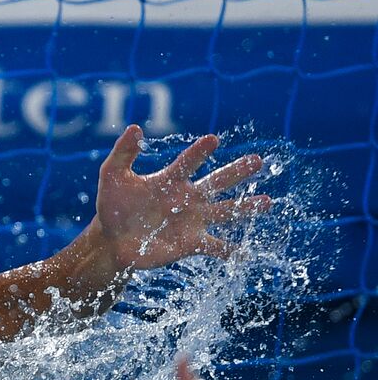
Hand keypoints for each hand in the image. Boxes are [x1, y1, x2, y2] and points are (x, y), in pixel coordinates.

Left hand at [94, 125, 270, 269]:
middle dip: (237, 172)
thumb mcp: (112, 176)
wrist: (112, 240)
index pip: (188, 162)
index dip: (199, 152)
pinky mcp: (190, 243)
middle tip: (257, 160)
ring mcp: (192, 220)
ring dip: (246, 208)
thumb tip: (134, 127)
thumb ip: (123, 153)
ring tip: (268, 202)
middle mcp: (187, 198)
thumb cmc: (113, 205)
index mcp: (170, 180)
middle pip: (217, 183)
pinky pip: (215, 246)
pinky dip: (230, 250)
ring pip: (225, 212)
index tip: (212, 140)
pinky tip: (246, 251)